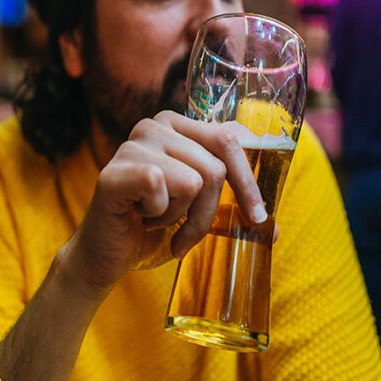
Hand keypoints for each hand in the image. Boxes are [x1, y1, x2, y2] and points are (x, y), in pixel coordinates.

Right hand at [64, 111, 266, 299]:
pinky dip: (159, 215)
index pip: (228, 140)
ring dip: (180, 216)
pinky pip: (163, 188)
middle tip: (185, 234)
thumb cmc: (152, 229)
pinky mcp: (116, 171)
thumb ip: (232, 209)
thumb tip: (273, 227)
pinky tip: (140, 217)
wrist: (107, 255)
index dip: (247, 182)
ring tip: (156, 219)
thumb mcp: (198, 213)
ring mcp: (133, 144)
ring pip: (193, 182)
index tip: (256, 217)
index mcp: (177, 126)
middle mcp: (155, 125)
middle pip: (214, 168)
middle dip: (207, 213)